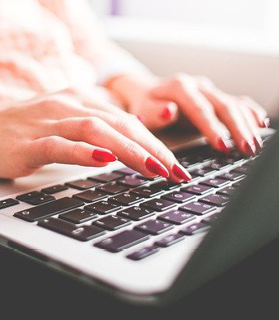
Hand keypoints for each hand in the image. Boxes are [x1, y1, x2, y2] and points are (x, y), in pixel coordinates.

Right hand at [0, 90, 191, 181]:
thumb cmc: (14, 132)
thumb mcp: (57, 126)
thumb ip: (88, 133)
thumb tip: (121, 151)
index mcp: (77, 100)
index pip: (126, 120)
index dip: (155, 142)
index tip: (177, 166)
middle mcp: (66, 105)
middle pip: (119, 123)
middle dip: (153, 148)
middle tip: (177, 173)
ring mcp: (46, 122)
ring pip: (96, 130)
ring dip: (129, 150)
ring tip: (154, 168)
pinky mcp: (27, 142)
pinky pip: (60, 145)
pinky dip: (83, 151)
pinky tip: (103, 159)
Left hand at [107, 73, 268, 155]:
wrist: (145, 91)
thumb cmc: (143, 106)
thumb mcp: (141, 111)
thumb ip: (154, 113)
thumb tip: (169, 111)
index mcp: (179, 88)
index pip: (200, 109)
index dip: (212, 128)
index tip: (222, 146)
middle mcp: (198, 86)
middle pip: (223, 106)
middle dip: (237, 129)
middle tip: (247, 149)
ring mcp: (209, 90)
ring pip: (234, 105)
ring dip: (247, 125)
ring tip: (254, 146)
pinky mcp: (216, 97)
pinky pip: (238, 102)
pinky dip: (250, 112)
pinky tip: (261, 124)